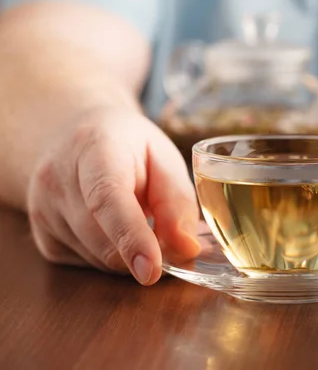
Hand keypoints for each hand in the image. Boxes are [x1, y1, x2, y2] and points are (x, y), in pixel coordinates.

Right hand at [27, 106, 200, 284]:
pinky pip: (86, 264)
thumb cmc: (130, 147)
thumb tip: (186, 250)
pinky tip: (113, 227)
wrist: (78, 136)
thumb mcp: (165, 159)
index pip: (107, 199)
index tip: (151, 271)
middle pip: (104, 240)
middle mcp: (56, 178)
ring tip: (137, 217)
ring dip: (129, 254)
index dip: (131, 238)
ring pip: (98, 259)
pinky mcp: (41, 235)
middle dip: (144, 252)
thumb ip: (178, 202)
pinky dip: (111, 255)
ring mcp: (41, 209)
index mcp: (93, 147)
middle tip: (169, 237)